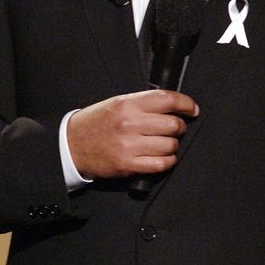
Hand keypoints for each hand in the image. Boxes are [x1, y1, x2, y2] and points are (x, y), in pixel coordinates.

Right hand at [67, 90, 198, 178]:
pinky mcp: (129, 165)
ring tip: (164, 144)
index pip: (167, 100)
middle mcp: (130, 123)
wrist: (72, 145)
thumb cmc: (97, 123)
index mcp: (128, 104)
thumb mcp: (117, 103)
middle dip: (179, 127)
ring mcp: (130, 145)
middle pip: (174, 125)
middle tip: (174, 129)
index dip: (186, 104)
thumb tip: (173, 106)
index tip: (192, 109)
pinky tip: (162, 157)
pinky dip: (168, 161)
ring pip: (170, 145)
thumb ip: (143, 103)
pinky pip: (161, 164)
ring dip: (172, 145)